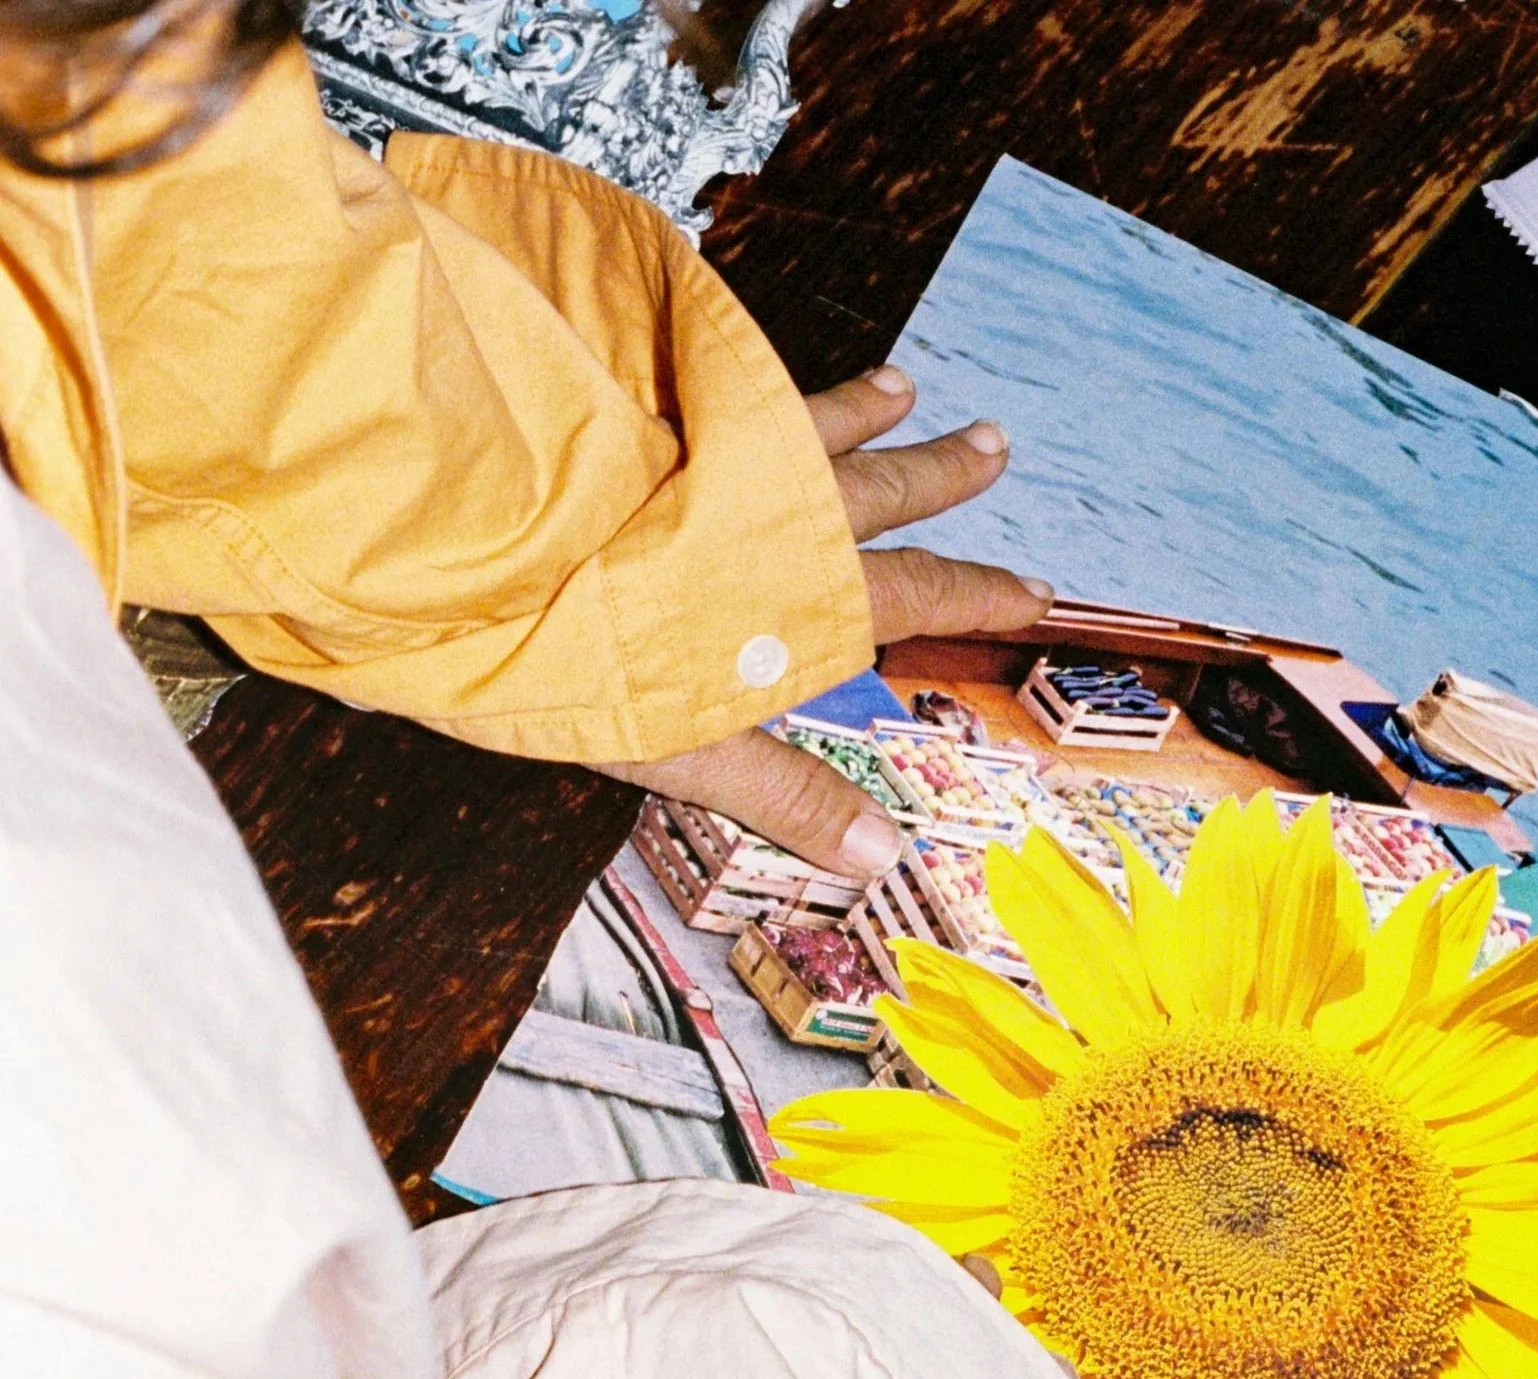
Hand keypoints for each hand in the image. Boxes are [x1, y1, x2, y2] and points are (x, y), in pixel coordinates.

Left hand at [592, 365, 1052, 876]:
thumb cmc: (591, 664)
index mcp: (808, 593)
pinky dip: (750, 375)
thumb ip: (788, 793)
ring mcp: (720, 456)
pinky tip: (743, 355)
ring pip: (812, 423)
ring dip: (863, 409)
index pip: (919, 593)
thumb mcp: (697, 752)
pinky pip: (725, 389)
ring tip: (902, 386)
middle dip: (941, 471)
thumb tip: (882, 854)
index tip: (1033, 592)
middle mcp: (780, 512)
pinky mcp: (655, 422)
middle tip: (994, 444)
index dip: (980, 596)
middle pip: (883, 488)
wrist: (494, 553)